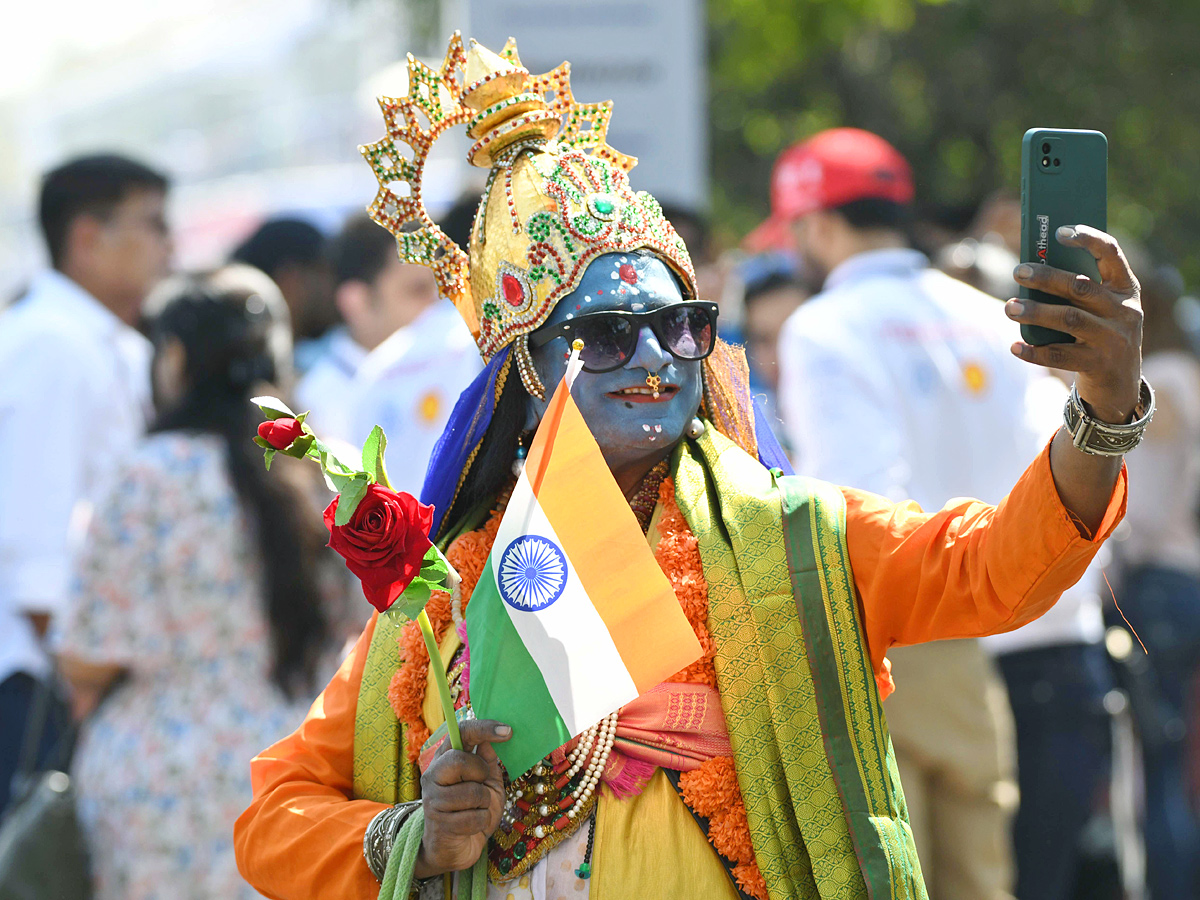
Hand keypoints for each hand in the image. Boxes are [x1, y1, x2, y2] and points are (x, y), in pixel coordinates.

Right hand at [413, 719, 509, 877]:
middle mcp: (434, 774)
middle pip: (459, 760)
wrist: (456, 848)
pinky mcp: (438, 821)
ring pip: (471, 792)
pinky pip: (473, 817)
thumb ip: (488, 761)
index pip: (460, 732)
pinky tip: (472, 825)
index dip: (483, 728)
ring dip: (484, 803)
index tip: (507, 730)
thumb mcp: (487, 783)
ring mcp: (432, 798)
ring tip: (476, 809)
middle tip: (481, 784)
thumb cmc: (473, 811)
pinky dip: (481, 822)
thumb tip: (493, 737)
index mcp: (447, 759)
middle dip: (480, 773)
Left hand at [1006, 225, 1143, 423]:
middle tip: (1018, 271)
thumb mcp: (1099, 310)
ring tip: (1009, 307)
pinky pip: (1060, 356)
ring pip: (1069, 320)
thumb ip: (1077, 291)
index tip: (1059, 232)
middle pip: (1081, 287)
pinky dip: (1034, 351)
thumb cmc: (1099, 335)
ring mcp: (1114, 339)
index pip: (1111, 253)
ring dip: (1036, 312)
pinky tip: (1015, 346)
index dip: (1087, 239)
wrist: (1120, 385)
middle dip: (1047, 277)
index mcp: (1125, 289)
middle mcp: (1125, 311)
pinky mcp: (1099, 365)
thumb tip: (1032, 270)